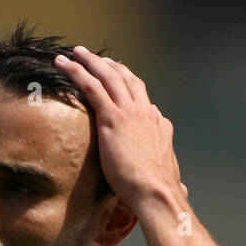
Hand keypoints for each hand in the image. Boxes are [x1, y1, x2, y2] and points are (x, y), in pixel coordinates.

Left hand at [55, 45, 183, 210]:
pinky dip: (77, 72)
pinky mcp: (113, 118)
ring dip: (91, 61)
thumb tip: (180, 176)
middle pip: (127, 79)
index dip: (130, 85)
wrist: (156, 192)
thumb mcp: (169, 174)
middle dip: (111, 65)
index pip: (144, 99)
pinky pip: (92, 87)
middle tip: (97, 57)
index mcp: (159, 124)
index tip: (120, 79)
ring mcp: (130, 112)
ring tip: (76, 52)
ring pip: (109, 76)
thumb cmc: (159, 192)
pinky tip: (65, 65)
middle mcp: (146, 112)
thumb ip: (169, 167)